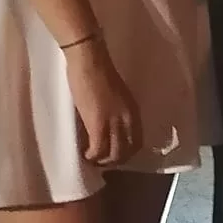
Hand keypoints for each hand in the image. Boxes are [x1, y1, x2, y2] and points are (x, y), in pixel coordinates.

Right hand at [64, 38, 142, 167]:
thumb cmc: (97, 72)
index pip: (137, 141)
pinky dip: (92, 157)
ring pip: (114, 155)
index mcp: (133, 111)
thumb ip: (116, 110)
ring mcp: (115, 123)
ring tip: (92, 161)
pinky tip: (85, 156)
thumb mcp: (115, 96)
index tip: (114, 155)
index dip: (126, 153)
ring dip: (103, 162)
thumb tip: (108, 123)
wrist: (89, 60)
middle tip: (101, 162)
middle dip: (114, 161)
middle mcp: (128, 119)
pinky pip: (98, 150)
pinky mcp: (98, 124)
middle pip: (127, 151)